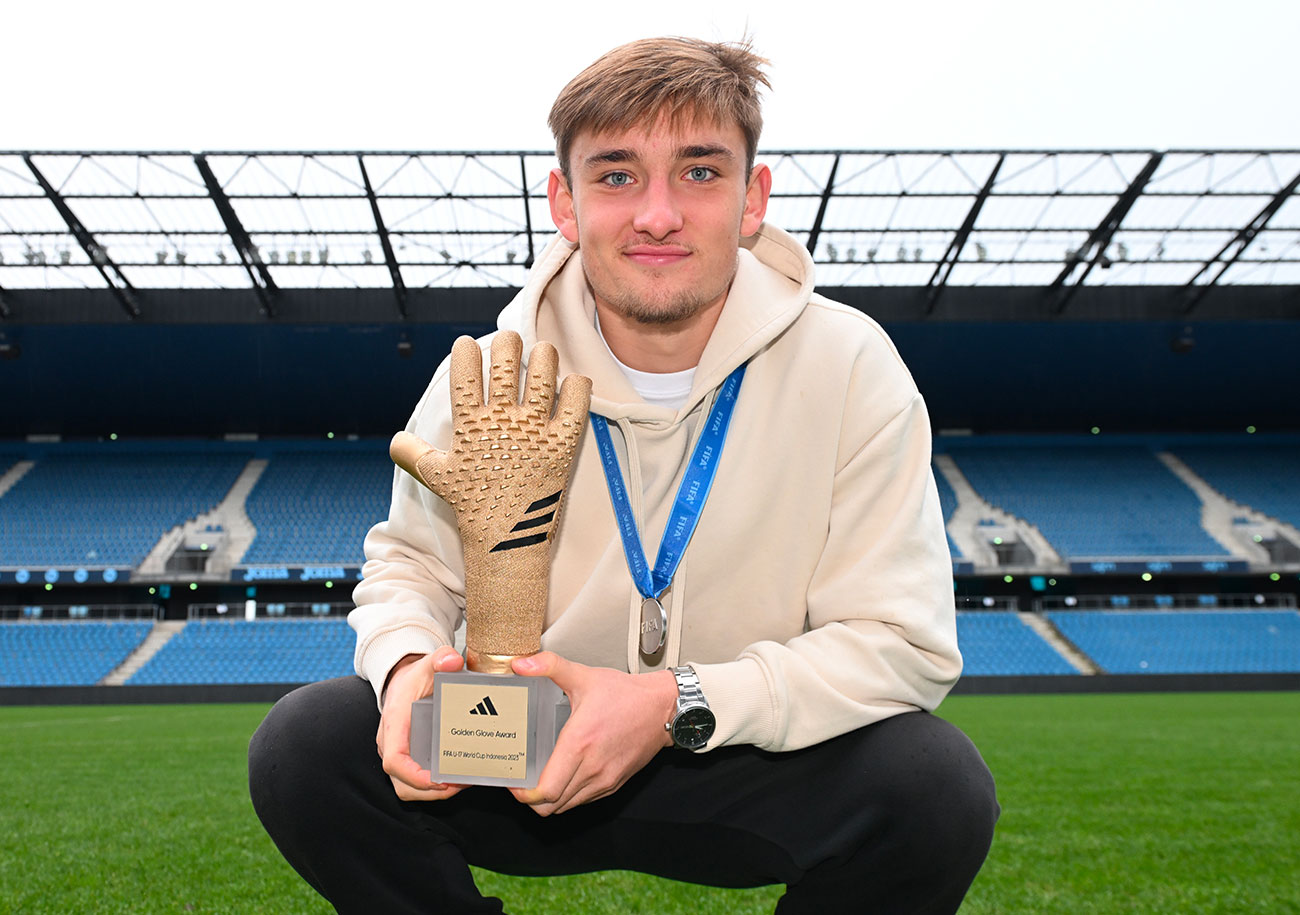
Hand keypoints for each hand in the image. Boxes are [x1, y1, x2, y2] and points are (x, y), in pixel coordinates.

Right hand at [376, 646, 467, 800]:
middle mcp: (391, 744)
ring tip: (462, 783)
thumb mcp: (428, 664)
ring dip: (434, 793)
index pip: (394, 760)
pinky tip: (459, 776)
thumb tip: (452, 660)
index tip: (439, 779)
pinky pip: (415, 781)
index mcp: (394, 725)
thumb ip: (441, 658)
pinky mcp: (407, 758)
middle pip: (402, 784)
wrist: (405, 679)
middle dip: (431, 791)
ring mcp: (398, 753)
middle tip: (461, 783)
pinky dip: (435, 786)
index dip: (414, 776)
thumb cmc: (416, 676)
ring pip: (408, 788)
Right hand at [389, 332, 590, 665]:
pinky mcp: (562, 446)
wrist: (507, 540)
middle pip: (506, 366)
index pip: (465, 374)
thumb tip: (395, 441)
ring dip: (544, 357)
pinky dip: (577, 388)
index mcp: (470, 426)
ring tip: (543, 350)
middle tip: (510, 339)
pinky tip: (574, 379)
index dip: (466, 353)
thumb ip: (414, 454)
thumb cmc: (471, 507)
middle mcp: (502, 423)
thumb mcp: (437, 478)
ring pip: (543, 377)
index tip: (467, 344)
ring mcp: (534, 433)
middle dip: (508, 344)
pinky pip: (575, 406)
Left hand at [508, 652, 676, 815]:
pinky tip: (564, 777)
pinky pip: (584, 801)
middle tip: (521, 781)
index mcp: (579, 744)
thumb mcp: (584, 675)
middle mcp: (592, 768)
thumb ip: (550, 666)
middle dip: (530, 799)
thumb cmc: (625, 695)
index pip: (546, 790)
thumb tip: (521, 664)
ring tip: (540, 779)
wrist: (662, 708)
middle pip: (551, 805)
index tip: (513, 782)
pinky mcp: (614, 784)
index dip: (523, 794)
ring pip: (566, 807)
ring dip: (550, 800)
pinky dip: (569, 796)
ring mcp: (604, 779)